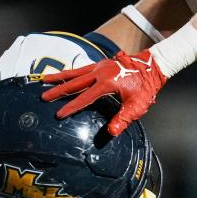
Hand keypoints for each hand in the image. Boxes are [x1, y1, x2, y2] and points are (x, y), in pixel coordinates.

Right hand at [40, 50, 166, 135]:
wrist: (153, 66)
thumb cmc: (146, 87)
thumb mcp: (137, 106)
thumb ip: (123, 119)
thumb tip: (111, 132)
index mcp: (107, 84)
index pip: (85, 98)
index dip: (71, 107)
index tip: (59, 114)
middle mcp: (101, 73)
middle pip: (75, 83)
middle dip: (58, 90)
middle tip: (43, 96)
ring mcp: (100, 66)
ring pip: (75, 72)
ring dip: (59, 77)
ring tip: (44, 80)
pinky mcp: (102, 64)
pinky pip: (82, 68)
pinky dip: (70, 72)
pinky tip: (63, 75)